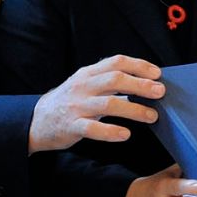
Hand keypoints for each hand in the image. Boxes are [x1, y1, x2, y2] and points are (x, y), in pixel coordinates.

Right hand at [27, 55, 164, 152]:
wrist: (36, 121)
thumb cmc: (70, 102)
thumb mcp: (86, 85)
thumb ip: (109, 81)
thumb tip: (145, 82)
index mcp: (88, 73)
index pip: (116, 62)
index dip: (139, 66)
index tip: (157, 73)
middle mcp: (83, 87)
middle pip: (115, 80)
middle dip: (140, 85)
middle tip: (160, 92)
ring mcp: (76, 106)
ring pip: (109, 104)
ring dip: (134, 110)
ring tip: (152, 116)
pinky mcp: (72, 126)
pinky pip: (93, 129)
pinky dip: (111, 131)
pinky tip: (125, 134)